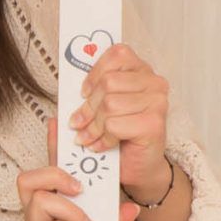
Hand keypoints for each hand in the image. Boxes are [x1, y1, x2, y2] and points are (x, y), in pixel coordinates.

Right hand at [18, 121, 137, 220]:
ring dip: (70, 209)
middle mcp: (38, 216)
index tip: (55, 122)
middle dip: (56, 174)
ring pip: (41, 200)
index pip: (50, 169)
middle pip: (30, 178)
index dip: (51, 145)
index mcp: (53, 207)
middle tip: (80, 189)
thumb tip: (130, 208)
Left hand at [71, 44, 173, 197]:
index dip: (94, 74)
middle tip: (78, 123)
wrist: (137, 167)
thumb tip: (62, 89)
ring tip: (90, 137)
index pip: (116, 54)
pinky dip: (103, 139)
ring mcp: (157, 102)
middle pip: (108, 82)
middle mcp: (154, 82)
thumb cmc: (119, 135)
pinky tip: (102, 146)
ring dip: (93, 126)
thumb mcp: (98, 108)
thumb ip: (85, 94)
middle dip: (88, 107)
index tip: (83, 93)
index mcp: (141, 70)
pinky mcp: (154, 124)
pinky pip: (115, 125)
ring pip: (109, 104)